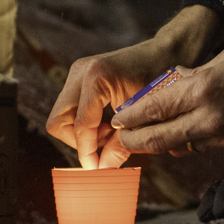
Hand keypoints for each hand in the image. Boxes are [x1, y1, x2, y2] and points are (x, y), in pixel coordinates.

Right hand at [46, 6, 223, 168]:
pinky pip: (71, 107)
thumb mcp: (143, 117)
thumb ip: (121, 145)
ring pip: (62, 115)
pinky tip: (109, 123)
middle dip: (79, 141)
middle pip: (58, 121)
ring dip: (83, 132)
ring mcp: (77, 71)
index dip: (87, 152)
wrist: (164, 53)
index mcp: (96, 79)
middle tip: (104, 146)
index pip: (80, 126)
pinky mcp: (79, 75)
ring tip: (111, 134)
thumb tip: (102, 170)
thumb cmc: (159, 81)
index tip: (97, 169)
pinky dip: (86, 121)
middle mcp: (80, 72)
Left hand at [113, 20, 223, 156]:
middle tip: (119, 138)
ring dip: (160, 142)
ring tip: (143, 138)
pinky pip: (204, 145)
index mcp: (204, 90)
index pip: (155, 108)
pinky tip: (180, 134)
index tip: (118, 118)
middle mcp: (212, 118)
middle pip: (161, 138)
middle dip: (136, 140)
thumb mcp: (223, 59)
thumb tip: (168, 88)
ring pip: (181, 145)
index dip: (132, 116)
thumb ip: (192, 77)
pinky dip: (186, 141)